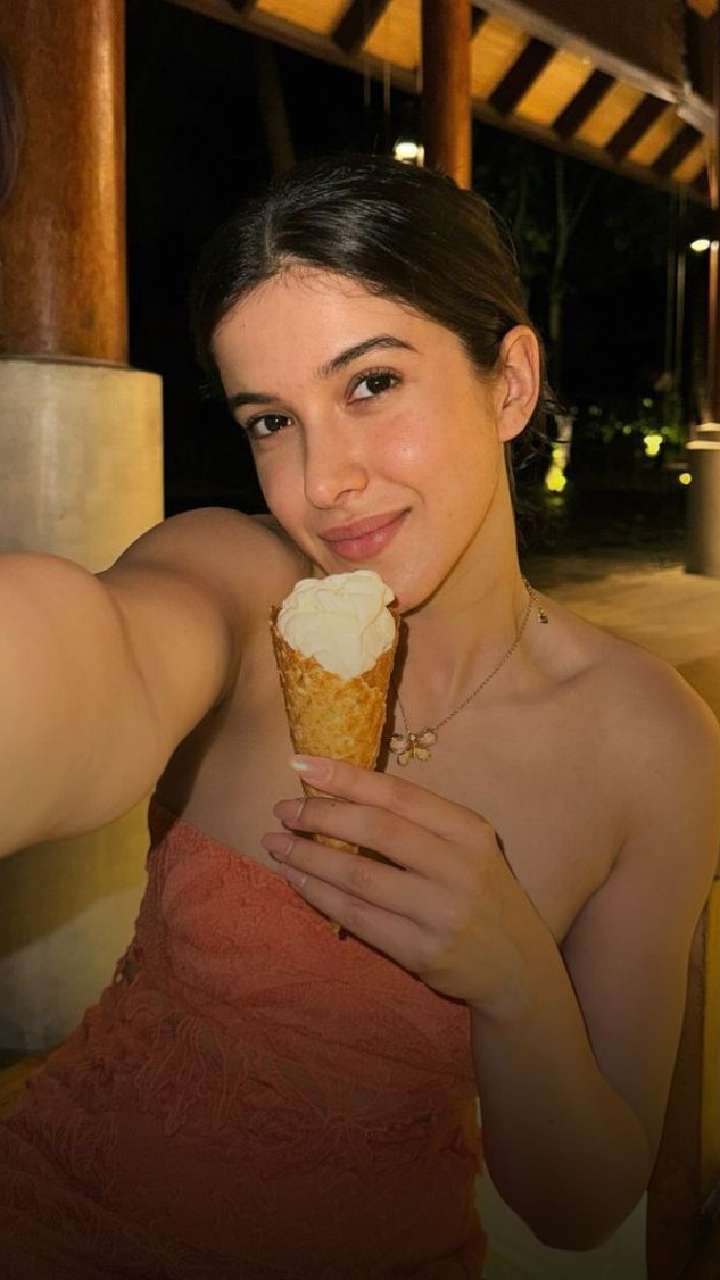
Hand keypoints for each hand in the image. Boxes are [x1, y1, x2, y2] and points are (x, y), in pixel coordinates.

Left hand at [262, 755, 538, 1015]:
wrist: (517, 967)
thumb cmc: (479, 894)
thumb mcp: (466, 848)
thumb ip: (419, 824)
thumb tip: (342, 795)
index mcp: (468, 830)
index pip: (398, 794)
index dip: (346, 777)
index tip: (301, 765)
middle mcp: (458, 867)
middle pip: (375, 830)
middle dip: (319, 816)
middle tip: (283, 810)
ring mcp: (440, 911)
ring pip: (359, 876)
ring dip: (308, 857)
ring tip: (276, 844)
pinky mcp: (421, 951)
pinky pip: (357, 917)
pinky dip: (319, 895)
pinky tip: (296, 879)